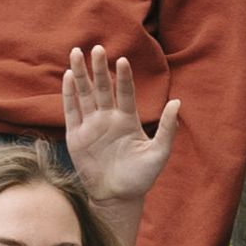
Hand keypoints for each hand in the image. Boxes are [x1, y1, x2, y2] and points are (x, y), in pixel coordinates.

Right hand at [59, 43, 181, 210]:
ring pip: (85, 94)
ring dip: (80, 75)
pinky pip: (71, 111)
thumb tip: (177, 102)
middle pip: (102, 88)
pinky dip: (69, 95)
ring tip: (76, 53)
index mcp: (127, 120)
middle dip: (99, 69)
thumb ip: (168, 129)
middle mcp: (108, 118)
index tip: (122, 60)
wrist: (117, 197)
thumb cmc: (140, 177)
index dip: (124, 77)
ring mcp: (91, 126)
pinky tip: (68, 77)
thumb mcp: (159, 154)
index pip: (125, 93)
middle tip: (97, 48)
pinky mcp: (76, 137)